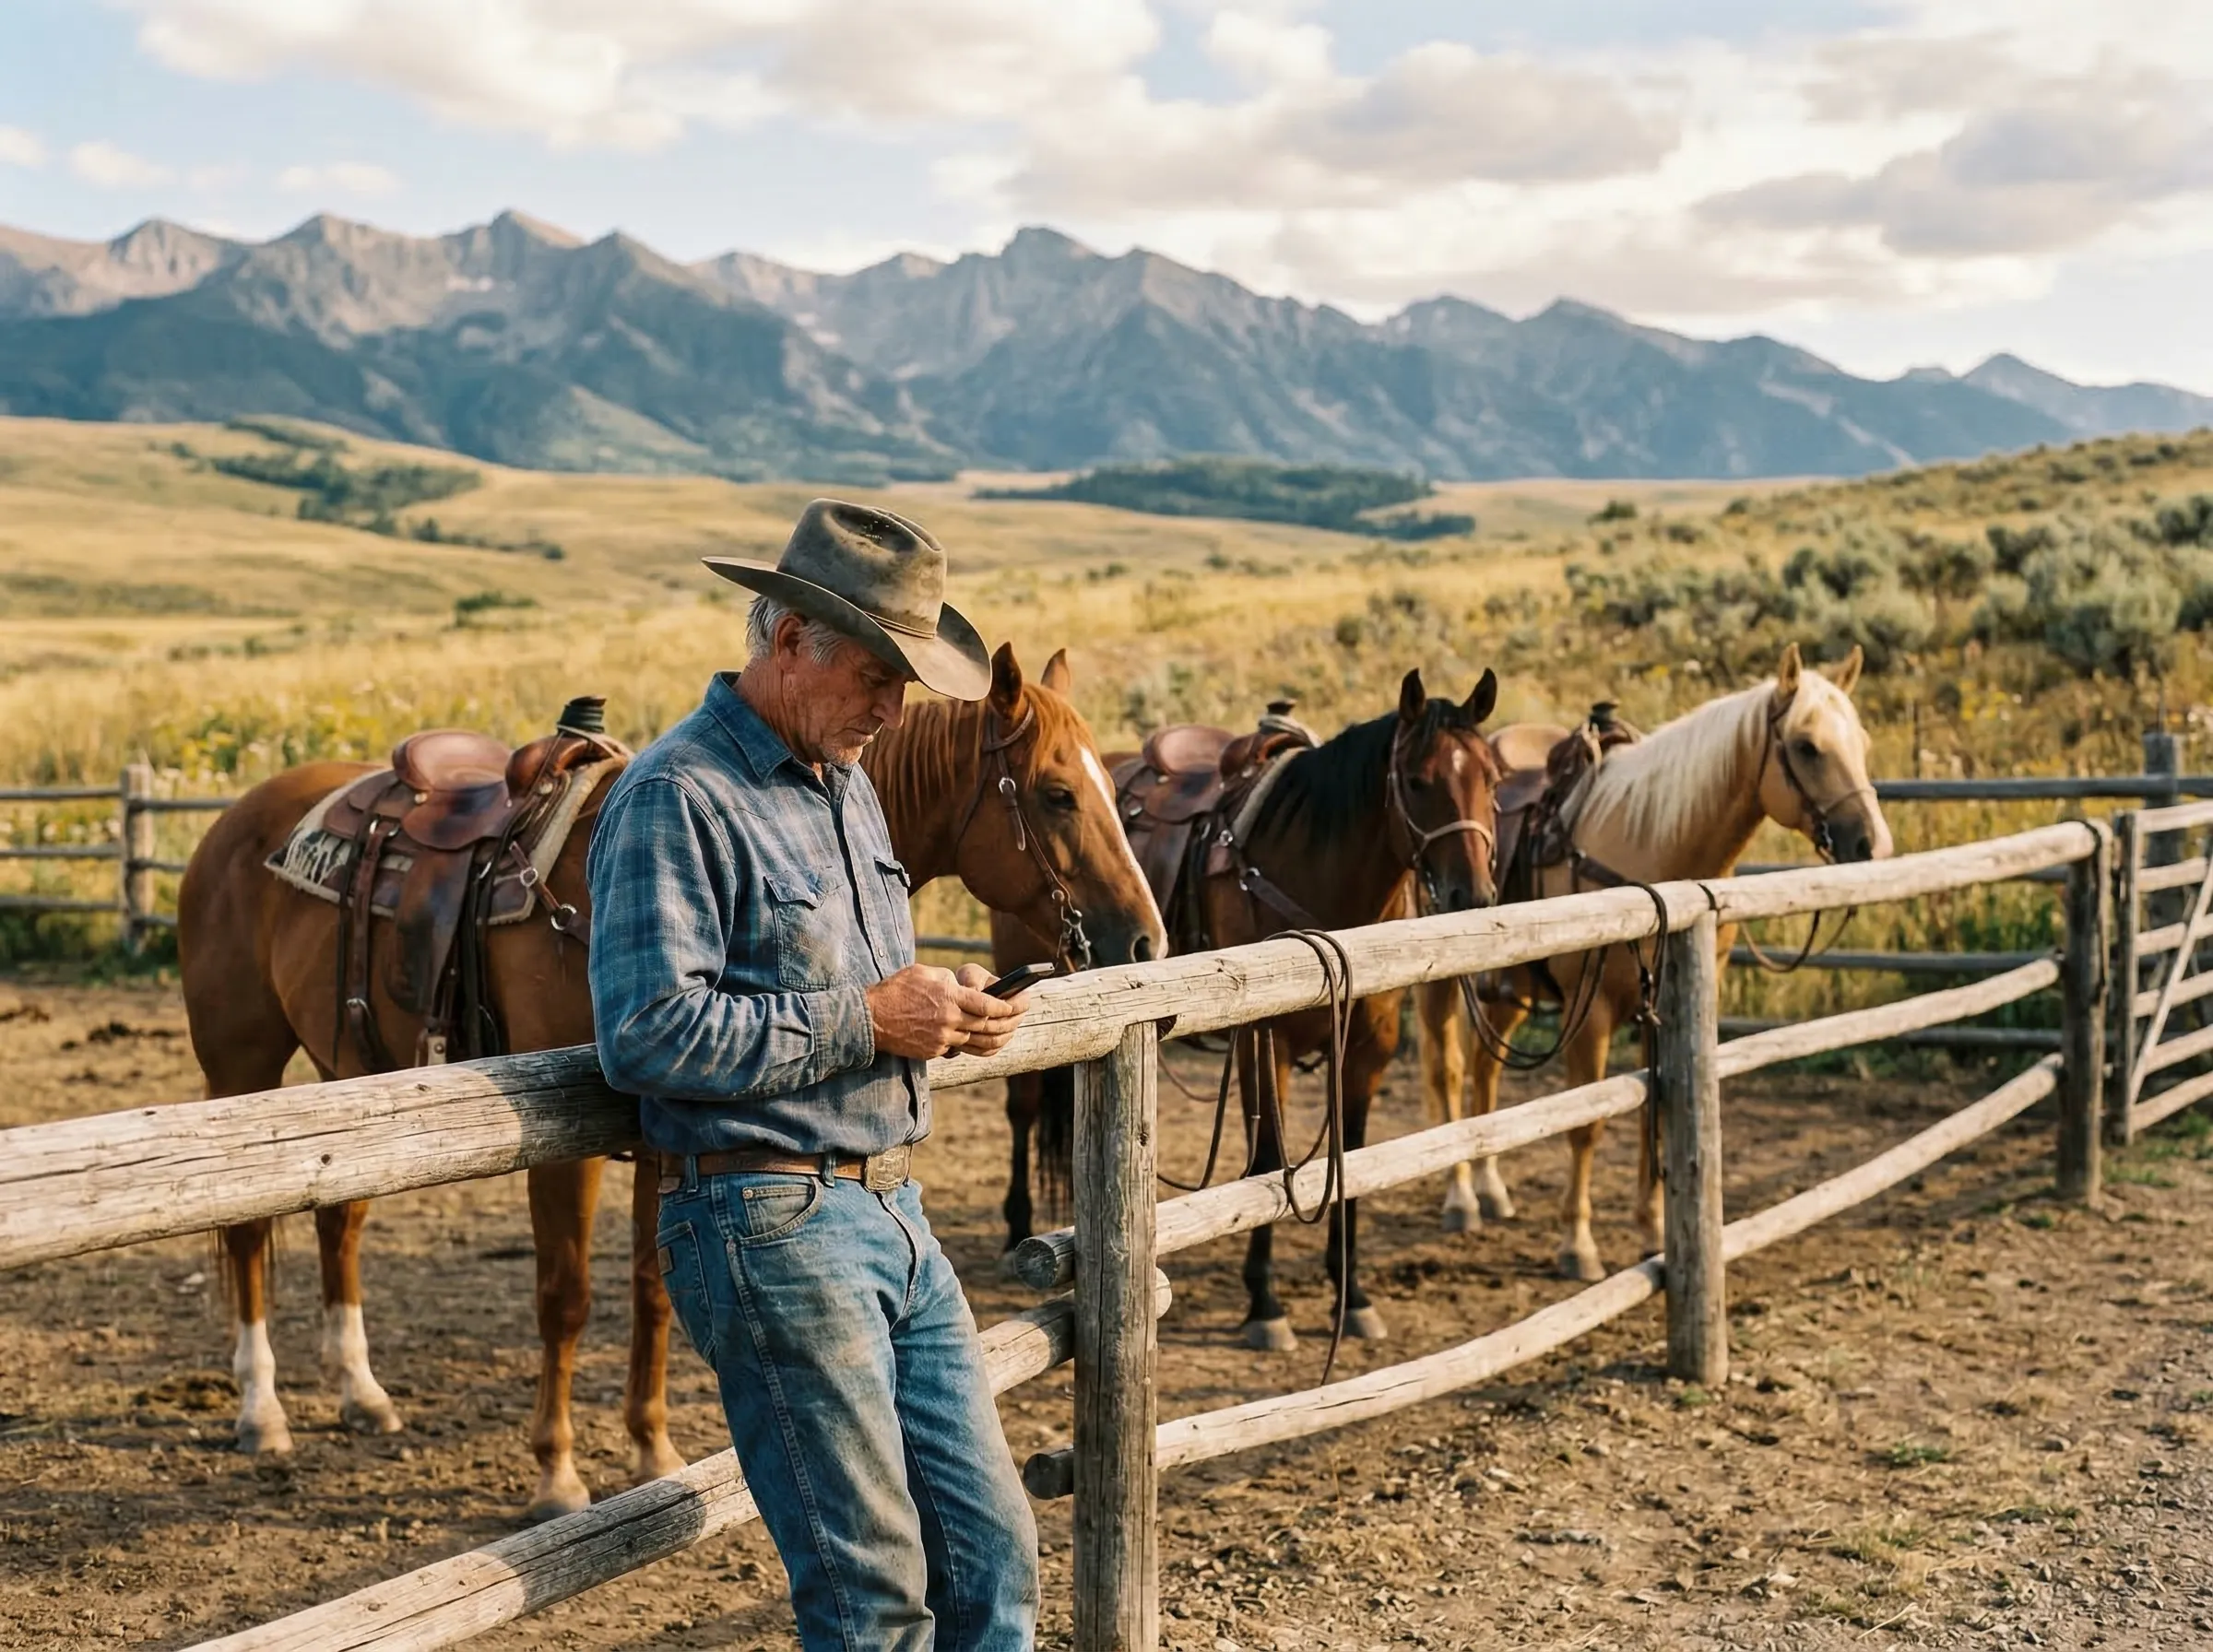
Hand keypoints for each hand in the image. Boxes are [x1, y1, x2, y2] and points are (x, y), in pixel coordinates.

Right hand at [866, 964, 1022, 1060]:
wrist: (871, 1018)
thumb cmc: (896, 990)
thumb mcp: (923, 973)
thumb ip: (947, 979)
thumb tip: (960, 986)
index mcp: (949, 997)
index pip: (987, 1005)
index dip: (1004, 1007)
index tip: (1012, 1006)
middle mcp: (948, 1020)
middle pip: (984, 1025)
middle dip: (1001, 1023)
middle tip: (1011, 1021)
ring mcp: (940, 1038)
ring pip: (971, 1039)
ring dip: (983, 1035)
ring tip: (992, 1030)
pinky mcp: (932, 1051)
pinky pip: (953, 1047)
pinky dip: (960, 1041)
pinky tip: (964, 1035)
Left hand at [952, 963, 1030, 1056]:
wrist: (957, 998)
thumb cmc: (967, 981)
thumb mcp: (970, 974)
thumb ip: (974, 979)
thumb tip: (976, 992)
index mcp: (1016, 995)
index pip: (1023, 1004)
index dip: (1013, 1007)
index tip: (999, 1007)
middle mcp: (1014, 1016)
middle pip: (1009, 1025)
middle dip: (992, 1024)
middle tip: (974, 1022)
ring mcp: (1005, 1032)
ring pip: (998, 1040)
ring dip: (982, 1037)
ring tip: (965, 1031)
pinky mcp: (994, 1044)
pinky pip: (989, 1050)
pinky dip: (976, 1048)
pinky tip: (962, 1042)